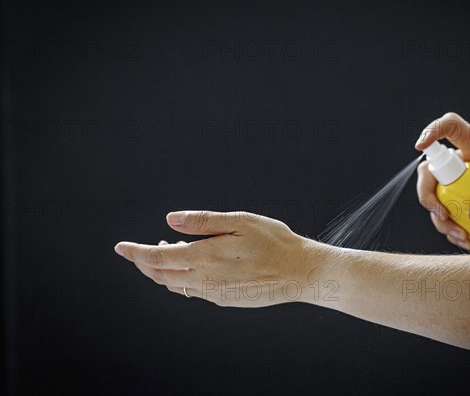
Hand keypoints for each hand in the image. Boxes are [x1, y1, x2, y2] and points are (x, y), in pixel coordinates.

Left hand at [114, 211, 314, 305]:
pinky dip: (179, 278)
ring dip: (160, 271)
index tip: (120, 247)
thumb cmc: (274, 241)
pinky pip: (192, 291)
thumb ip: (204, 222)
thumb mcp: (240, 221)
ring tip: (161, 252)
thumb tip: (171, 220)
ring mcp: (214, 293)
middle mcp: (205, 279)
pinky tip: (187, 266)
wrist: (300, 272)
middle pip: (160, 274)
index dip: (135, 252)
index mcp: (206, 257)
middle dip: (143, 262)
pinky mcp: (224, 299)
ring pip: (174, 284)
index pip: (158, 257)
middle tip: (135, 250)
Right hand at [414, 112, 469, 254]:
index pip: (451, 128)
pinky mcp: (460, 209)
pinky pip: (444, 219)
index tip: (420, 146)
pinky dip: (450, 232)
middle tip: (442, 215)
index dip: (433, 130)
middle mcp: (463, 167)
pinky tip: (467, 241)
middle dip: (427, 195)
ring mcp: (459, 188)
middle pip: (430, 172)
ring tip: (464, 237)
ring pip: (434, 200)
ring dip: (441, 222)